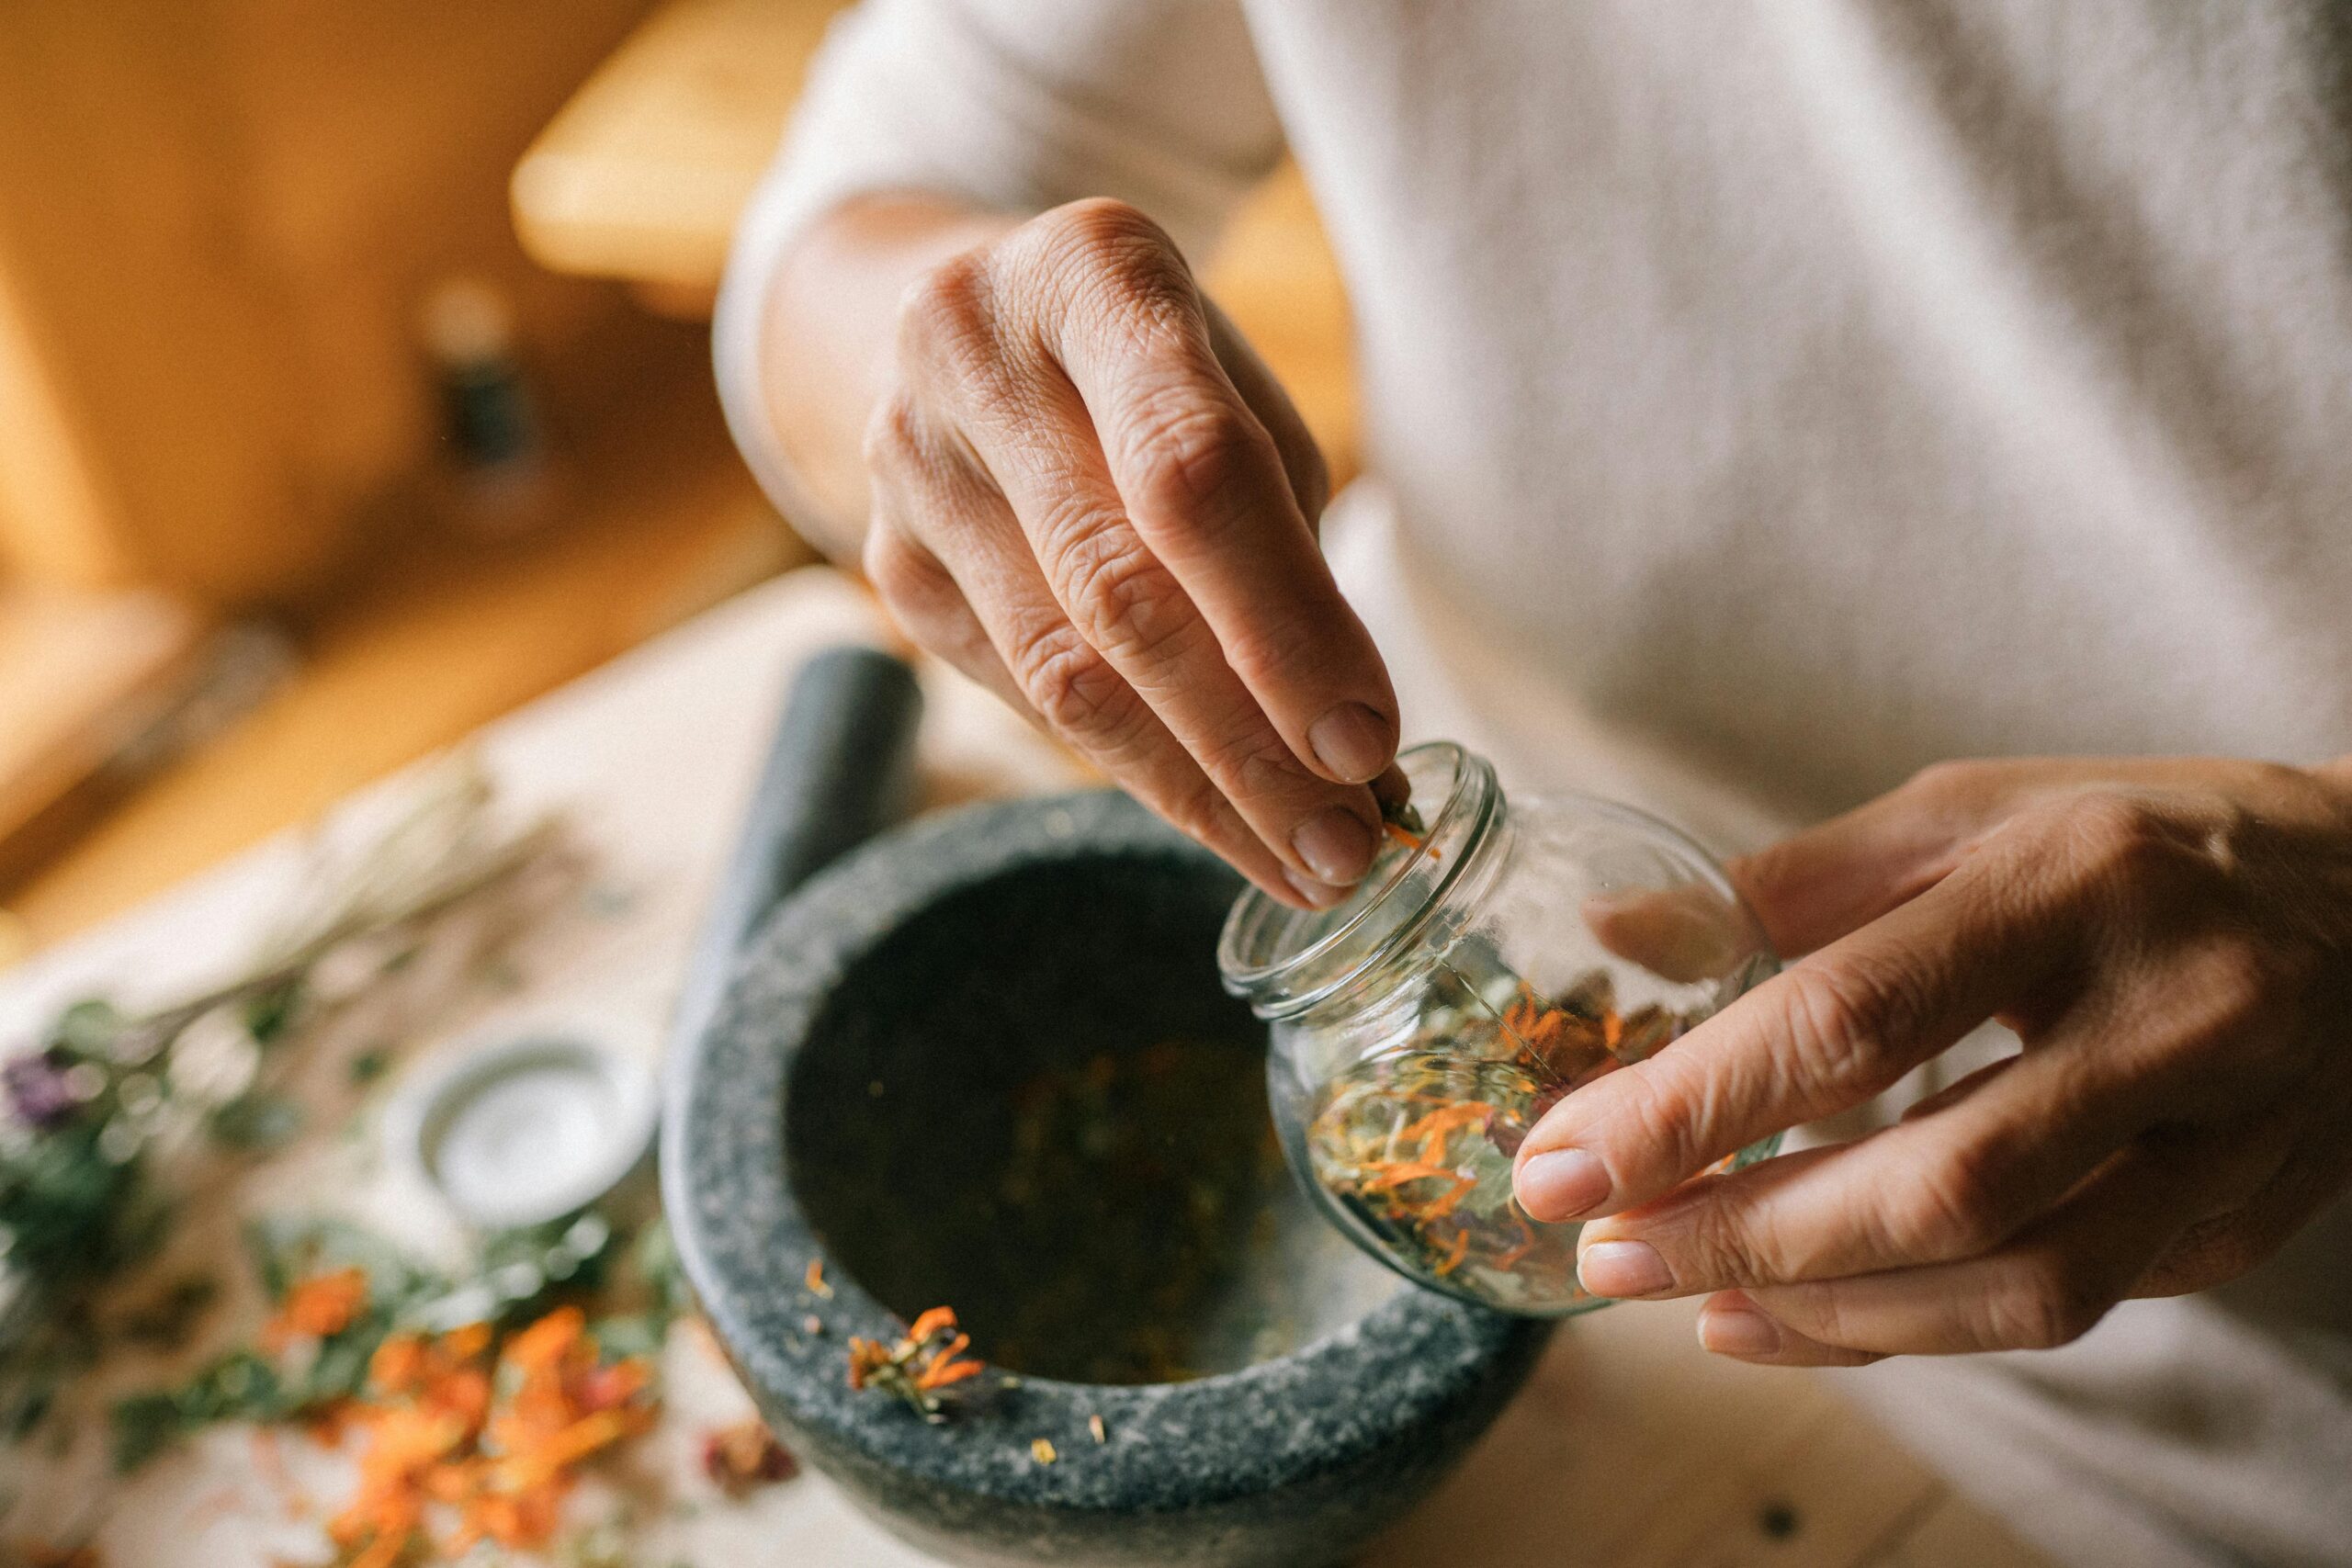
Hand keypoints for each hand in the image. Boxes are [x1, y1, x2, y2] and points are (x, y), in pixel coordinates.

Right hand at [859, 197, 1398, 906]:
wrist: (969, 323)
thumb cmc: (1151, 366)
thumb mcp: (1233, 382)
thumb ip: (1282, 530)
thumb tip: (1351, 744)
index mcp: (1091, 271)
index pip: (1190, 472)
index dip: (1284, 623)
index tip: (1367, 744)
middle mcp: (970, 355)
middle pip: (1120, 593)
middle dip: (1251, 745)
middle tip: (1349, 849)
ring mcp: (908, 465)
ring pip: (1061, 676)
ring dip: (1196, 789)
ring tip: (1303, 860)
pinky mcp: (886, 565)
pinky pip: (1024, 697)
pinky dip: (1134, 767)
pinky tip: (1218, 810)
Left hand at [1511, 757, 2351, 1363]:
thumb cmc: (2141, 840)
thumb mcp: (1971, 810)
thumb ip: (1795, 884)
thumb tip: (1619, 938)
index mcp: (2077, 880)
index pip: (1856, 1018)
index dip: (1695, 1102)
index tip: (1568, 1155)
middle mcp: (2168, 1015)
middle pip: (1936, 1181)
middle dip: (1743, 1233)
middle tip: (1603, 1246)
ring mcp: (2223, 1136)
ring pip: (2014, 1283)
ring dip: (1823, 1312)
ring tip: (1681, 1299)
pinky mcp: (2237, 1220)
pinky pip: (2062, 1308)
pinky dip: (1912, 1330)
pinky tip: (1795, 1319)